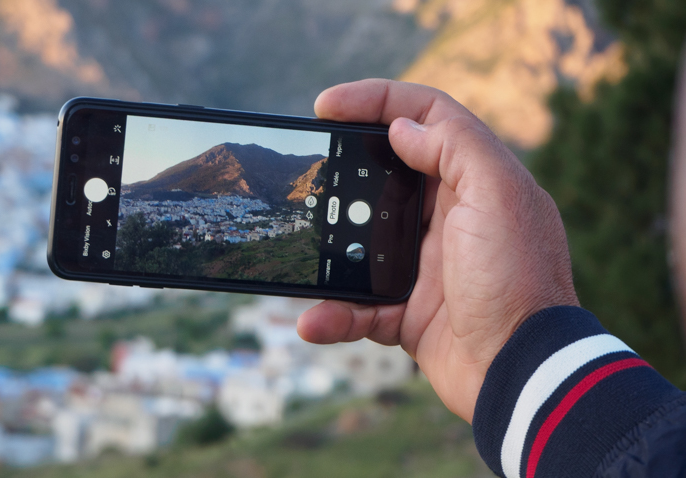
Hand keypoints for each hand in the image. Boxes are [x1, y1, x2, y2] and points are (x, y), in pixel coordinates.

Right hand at [298, 79, 579, 422]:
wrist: (523, 372)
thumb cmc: (518, 281)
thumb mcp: (499, 196)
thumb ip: (456, 148)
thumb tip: (405, 127)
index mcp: (475, 181)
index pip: (424, 117)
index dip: (376, 100)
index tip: (325, 106)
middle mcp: (451, 217)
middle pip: (386, 175)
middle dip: (343, 169)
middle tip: (307, 167)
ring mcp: (427, 265)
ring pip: (363, 243)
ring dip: (330, 248)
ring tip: (301, 247)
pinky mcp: (410, 310)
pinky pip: (360, 306)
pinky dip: (336, 313)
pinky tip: (313, 319)